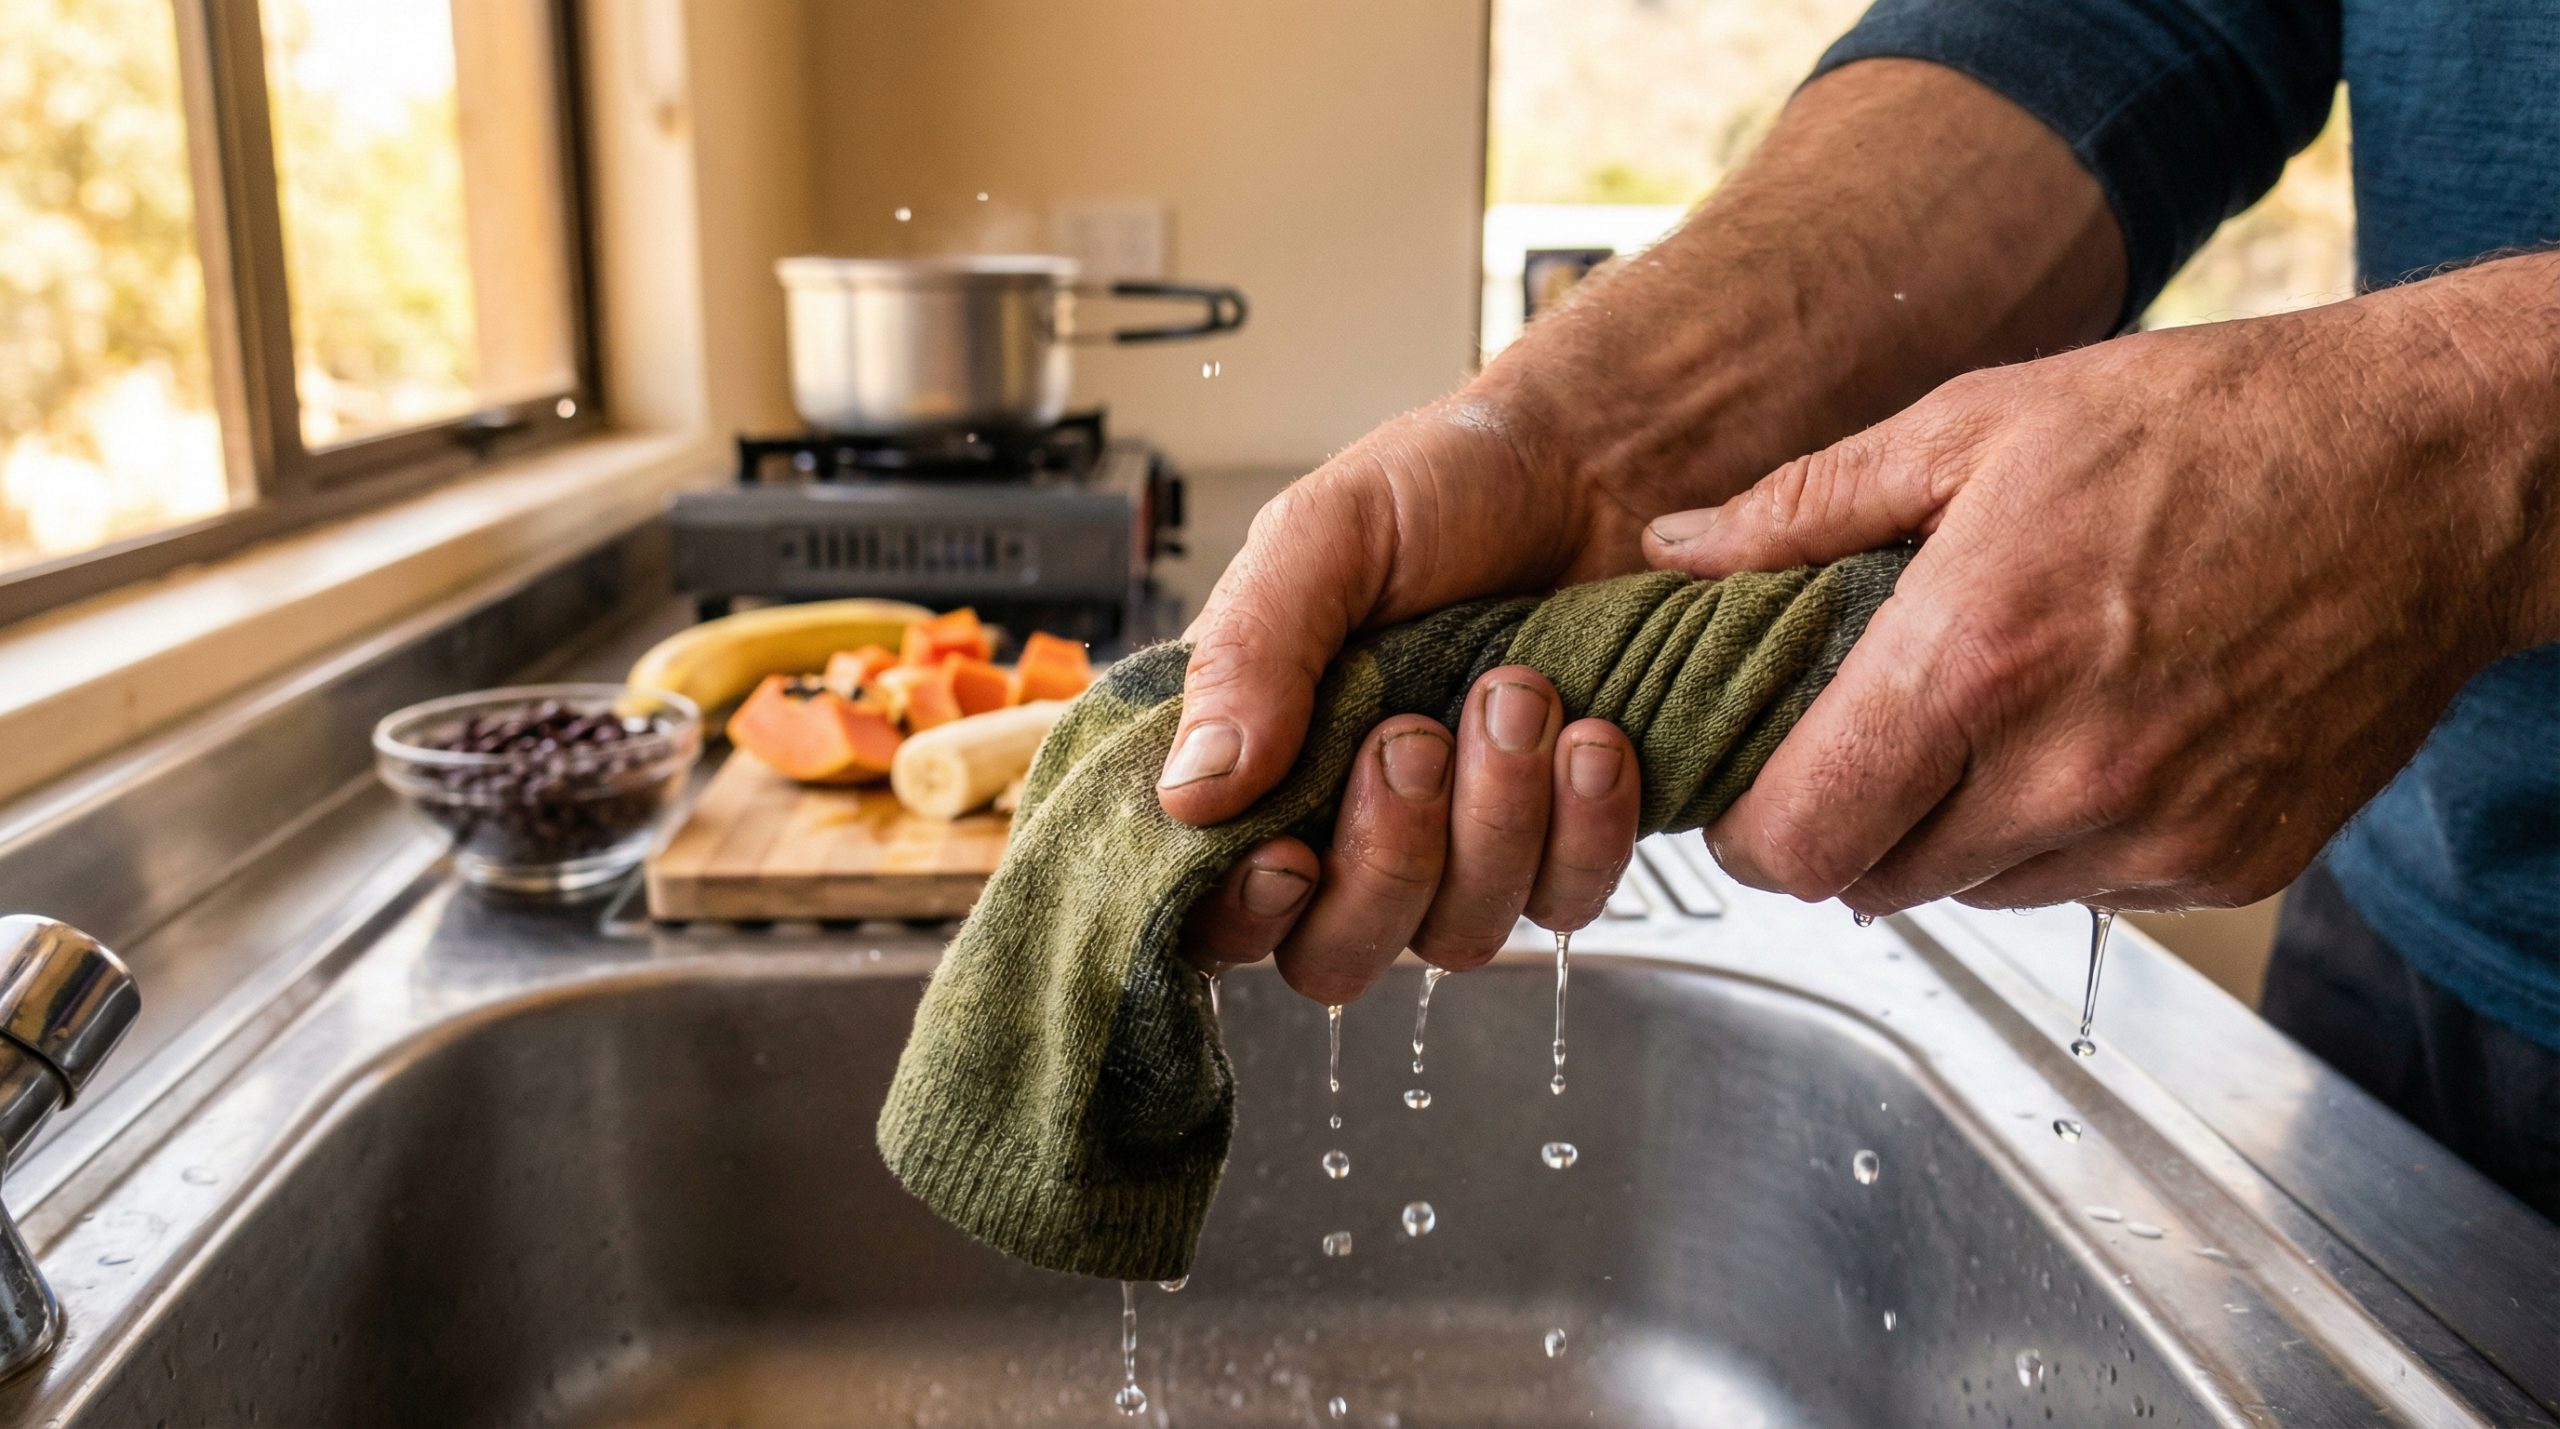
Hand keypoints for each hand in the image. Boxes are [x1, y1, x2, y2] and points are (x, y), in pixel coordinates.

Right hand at [1160, 58, 2136, 994]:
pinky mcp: (1564, 844)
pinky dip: (1584, 831)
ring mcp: (1462, 845)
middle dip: (1385, 860)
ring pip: (1457, 935)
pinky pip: (1567, 904)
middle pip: (1334, 956)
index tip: (1291, 860)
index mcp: (1261, 760)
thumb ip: (1250, 655)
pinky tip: (1594, 738)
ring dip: (1494, 824)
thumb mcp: (1323, 539)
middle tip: (1415, 737)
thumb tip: (1188, 795)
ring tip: (1521, 690)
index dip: (1241, 918)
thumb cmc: (1446, 487)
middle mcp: (1349, 822)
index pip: (1211, 909)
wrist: (1600, 461)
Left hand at [1644, 256, 2559, 913]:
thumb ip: (1806, 506)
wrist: (2428, 472)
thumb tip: (1676, 550)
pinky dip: (2059, 838)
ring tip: (1993, 718)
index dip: (1746, 832)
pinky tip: (2093, 736)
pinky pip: (2084, 892)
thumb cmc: (2205, 428)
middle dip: (1843, 824)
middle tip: (1864, 739)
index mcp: (1977, 660)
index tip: (1747, 794)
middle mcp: (2065, 772)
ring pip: (1972, 894)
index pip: (1796, 840)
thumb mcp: (1980, 422)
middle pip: (1869, 883)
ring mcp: (2154, 835)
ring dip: (1950, 832)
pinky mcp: (2224, 866)